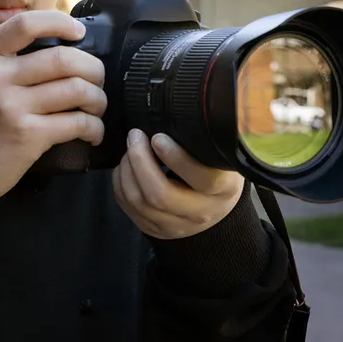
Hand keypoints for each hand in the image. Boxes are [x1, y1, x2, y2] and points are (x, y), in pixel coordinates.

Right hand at [0, 10, 107, 226]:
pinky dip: (94, 127)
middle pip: (63, 58)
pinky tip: (92, 132)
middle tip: (97, 80)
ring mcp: (11, 106)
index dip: (60, 22)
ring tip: (96, 107)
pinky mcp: (27, 135)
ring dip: (97, 99)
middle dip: (93, 69)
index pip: (26, 24)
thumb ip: (10, 60)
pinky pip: (77, 122)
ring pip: (77, 89)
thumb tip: (63, 45)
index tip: (80, 32)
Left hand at [113, 129, 243, 239]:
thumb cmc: (216, 169)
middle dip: (139, 161)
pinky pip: (128, 207)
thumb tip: (176, 110)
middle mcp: (200, 213)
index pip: (201, 179)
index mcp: (222, 190)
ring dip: (126, 170)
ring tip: (130, 149)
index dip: (175, 158)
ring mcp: (176, 226)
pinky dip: (120, 183)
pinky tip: (125, 167)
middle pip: (159, 195)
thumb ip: (203, 139)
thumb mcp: (220, 154)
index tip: (158, 137)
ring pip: (139, 201)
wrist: (216, 206)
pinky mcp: (156, 230)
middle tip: (135, 136)